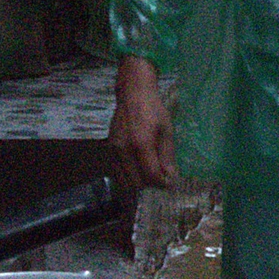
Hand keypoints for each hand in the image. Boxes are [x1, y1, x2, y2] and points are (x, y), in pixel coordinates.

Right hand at [109, 55, 177, 189]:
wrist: (132, 93)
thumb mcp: (166, 130)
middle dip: (149, 185)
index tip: (169, 183)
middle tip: (160, 180)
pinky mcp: (108, 149)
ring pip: (124, 180)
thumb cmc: (153, 109)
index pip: (150, 176)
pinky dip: (128, 176)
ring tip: (150, 175)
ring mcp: (113, 150)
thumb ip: (167, 155)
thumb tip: (170, 176)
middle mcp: (124, 150)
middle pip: (135, 183)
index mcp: (141, 144)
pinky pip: (117, 172)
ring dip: (137, 183)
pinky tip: (138, 169)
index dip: (161, 184)